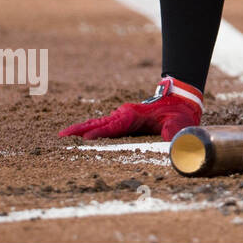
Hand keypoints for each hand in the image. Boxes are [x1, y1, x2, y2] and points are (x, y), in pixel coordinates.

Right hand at [58, 76, 202, 140]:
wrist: (182, 99)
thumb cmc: (180, 112)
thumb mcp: (180, 122)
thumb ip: (174, 132)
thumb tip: (170, 143)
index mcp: (134, 115)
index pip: (114, 126)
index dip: (100, 132)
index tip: (85, 139)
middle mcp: (125, 115)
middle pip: (98, 123)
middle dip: (80, 129)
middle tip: (61, 136)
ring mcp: (122, 117)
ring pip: (98, 123)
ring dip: (81, 129)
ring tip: (63, 136)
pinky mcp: (123, 120)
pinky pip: (103, 125)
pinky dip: (89, 129)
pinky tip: (80, 136)